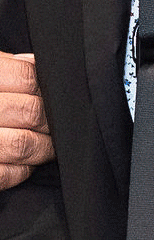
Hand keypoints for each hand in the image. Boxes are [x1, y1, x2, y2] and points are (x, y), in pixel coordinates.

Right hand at [0, 51, 54, 188]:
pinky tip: (24, 165)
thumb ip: (3, 66)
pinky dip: (21, 172)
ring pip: (22, 145)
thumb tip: (34, 64)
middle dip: (51, 119)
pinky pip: (4, 175)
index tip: (58, 93)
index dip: (48, 87)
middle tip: (61, 122)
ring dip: (43, 148)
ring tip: (50, 146)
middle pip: (31, 111)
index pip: (29, 78)